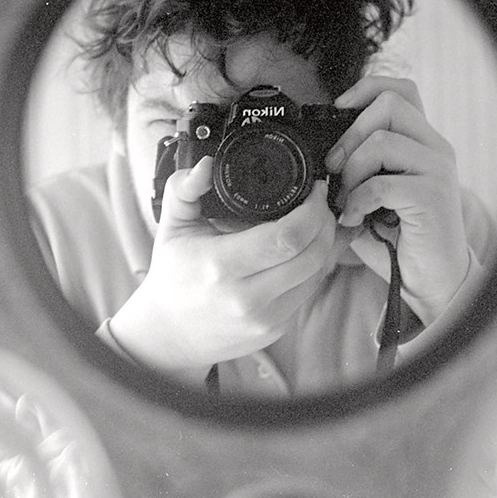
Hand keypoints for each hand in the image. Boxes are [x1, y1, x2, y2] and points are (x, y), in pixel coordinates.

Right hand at [108, 156, 342, 381]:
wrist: (170, 333)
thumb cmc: (174, 275)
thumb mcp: (172, 227)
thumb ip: (184, 188)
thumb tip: (207, 164)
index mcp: (221, 266)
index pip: (286, 237)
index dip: (311, 210)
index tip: (313, 189)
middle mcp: (246, 297)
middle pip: (313, 255)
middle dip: (325, 222)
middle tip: (320, 202)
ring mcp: (265, 318)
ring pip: (318, 273)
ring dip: (326, 243)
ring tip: (318, 221)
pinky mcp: (276, 329)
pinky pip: (310, 291)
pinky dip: (316, 265)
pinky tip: (308, 247)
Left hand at [326, 76, 469, 325]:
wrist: (430, 279)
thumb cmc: (398, 236)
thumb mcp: (374, 192)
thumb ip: (357, 166)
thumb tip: (319, 154)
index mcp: (422, 141)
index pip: (401, 90)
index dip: (366, 89)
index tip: (338, 110)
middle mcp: (436, 148)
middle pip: (389, 106)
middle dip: (349, 135)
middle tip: (334, 169)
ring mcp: (438, 170)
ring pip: (381, 141)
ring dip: (351, 172)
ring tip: (346, 199)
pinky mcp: (433, 196)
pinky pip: (382, 183)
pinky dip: (358, 201)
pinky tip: (355, 219)